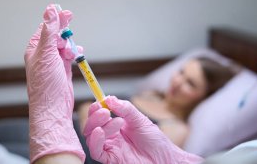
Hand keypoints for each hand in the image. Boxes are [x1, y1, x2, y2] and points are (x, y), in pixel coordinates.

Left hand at [24, 4, 84, 162]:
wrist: (53, 109)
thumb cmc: (46, 84)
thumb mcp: (47, 53)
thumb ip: (49, 31)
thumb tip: (50, 10)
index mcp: (34, 49)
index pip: (44, 29)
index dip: (53, 19)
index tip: (63, 11)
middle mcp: (43, 55)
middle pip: (54, 35)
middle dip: (63, 28)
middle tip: (70, 16)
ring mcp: (53, 64)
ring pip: (63, 46)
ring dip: (69, 43)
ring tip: (72, 50)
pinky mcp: (63, 71)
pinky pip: (69, 57)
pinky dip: (74, 53)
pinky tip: (78, 53)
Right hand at [84, 96, 202, 163]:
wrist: (165, 158)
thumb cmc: (154, 140)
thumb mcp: (140, 119)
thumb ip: (125, 108)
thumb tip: (109, 98)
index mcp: (115, 125)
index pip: (98, 115)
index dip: (95, 108)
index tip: (99, 102)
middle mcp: (110, 136)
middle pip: (91, 126)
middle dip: (94, 117)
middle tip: (104, 111)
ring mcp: (110, 147)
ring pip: (91, 137)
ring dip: (98, 126)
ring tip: (116, 121)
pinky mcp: (111, 159)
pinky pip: (96, 152)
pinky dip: (94, 141)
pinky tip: (100, 132)